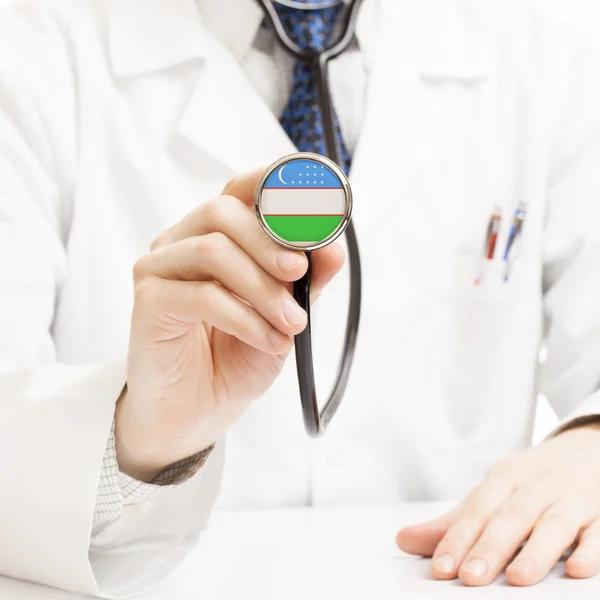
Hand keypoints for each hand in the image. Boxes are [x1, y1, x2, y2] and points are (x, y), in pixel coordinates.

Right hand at [116, 169, 343, 481]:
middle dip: (270, 241)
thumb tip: (333, 246)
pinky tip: (268, 340)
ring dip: (263, 288)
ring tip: (292, 323)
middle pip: (222, 211)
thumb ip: (306, 279)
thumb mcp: (285, 314)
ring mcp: (160, 268)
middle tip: (299, 273)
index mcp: (216, 235)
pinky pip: (202, 296)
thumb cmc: (237, 356)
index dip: (273, 184)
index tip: (314, 203)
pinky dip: (245, 318)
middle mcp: (183, 242)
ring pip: (212, 250)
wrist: (199, 410)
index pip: (239, 190)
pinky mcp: (149, 302)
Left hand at [396, 423, 599, 585]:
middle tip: (470, 578)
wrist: (588, 447)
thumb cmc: (532, 479)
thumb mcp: (494, 491)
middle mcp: (536, 485)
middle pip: (511, 517)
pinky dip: (590, 549)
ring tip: (517, 579)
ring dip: (536, 551)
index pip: (477, 509)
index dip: (457, 538)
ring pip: (554, 524)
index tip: (441, 567)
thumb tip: (404, 540)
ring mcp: (572, 497)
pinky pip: (598, 531)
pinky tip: (578, 569)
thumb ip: (454, 522)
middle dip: (490, 547)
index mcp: (505, 478)